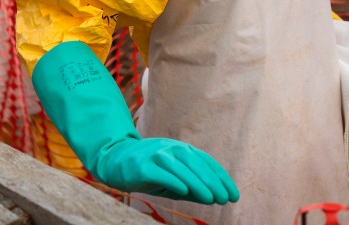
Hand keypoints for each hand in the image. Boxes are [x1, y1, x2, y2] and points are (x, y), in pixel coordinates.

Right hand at [93, 138, 238, 204]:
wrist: (115, 160)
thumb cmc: (149, 171)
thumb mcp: (173, 180)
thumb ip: (192, 188)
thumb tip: (213, 198)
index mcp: (181, 150)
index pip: (206, 162)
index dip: (221, 178)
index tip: (234, 195)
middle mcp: (171, 149)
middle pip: (196, 163)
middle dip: (213, 182)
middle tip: (225, 199)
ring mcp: (156, 155)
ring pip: (181, 168)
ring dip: (198, 183)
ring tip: (211, 198)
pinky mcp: (143, 165)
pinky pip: (161, 172)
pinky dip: (173, 180)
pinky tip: (184, 191)